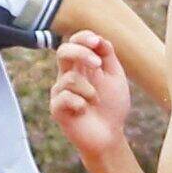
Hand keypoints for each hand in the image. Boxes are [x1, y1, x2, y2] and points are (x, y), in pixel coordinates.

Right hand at [49, 29, 132, 161]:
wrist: (110, 135)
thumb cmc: (112, 106)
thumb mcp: (115, 76)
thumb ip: (108, 56)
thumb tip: (99, 38)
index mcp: (81, 66)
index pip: (74, 42)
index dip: (82, 37)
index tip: (96, 41)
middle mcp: (67, 75)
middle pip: (63, 52)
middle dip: (81, 53)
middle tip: (98, 65)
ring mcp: (60, 92)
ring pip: (70, 78)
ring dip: (89, 90)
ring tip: (96, 101)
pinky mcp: (56, 108)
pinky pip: (65, 97)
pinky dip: (81, 103)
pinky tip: (84, 111)